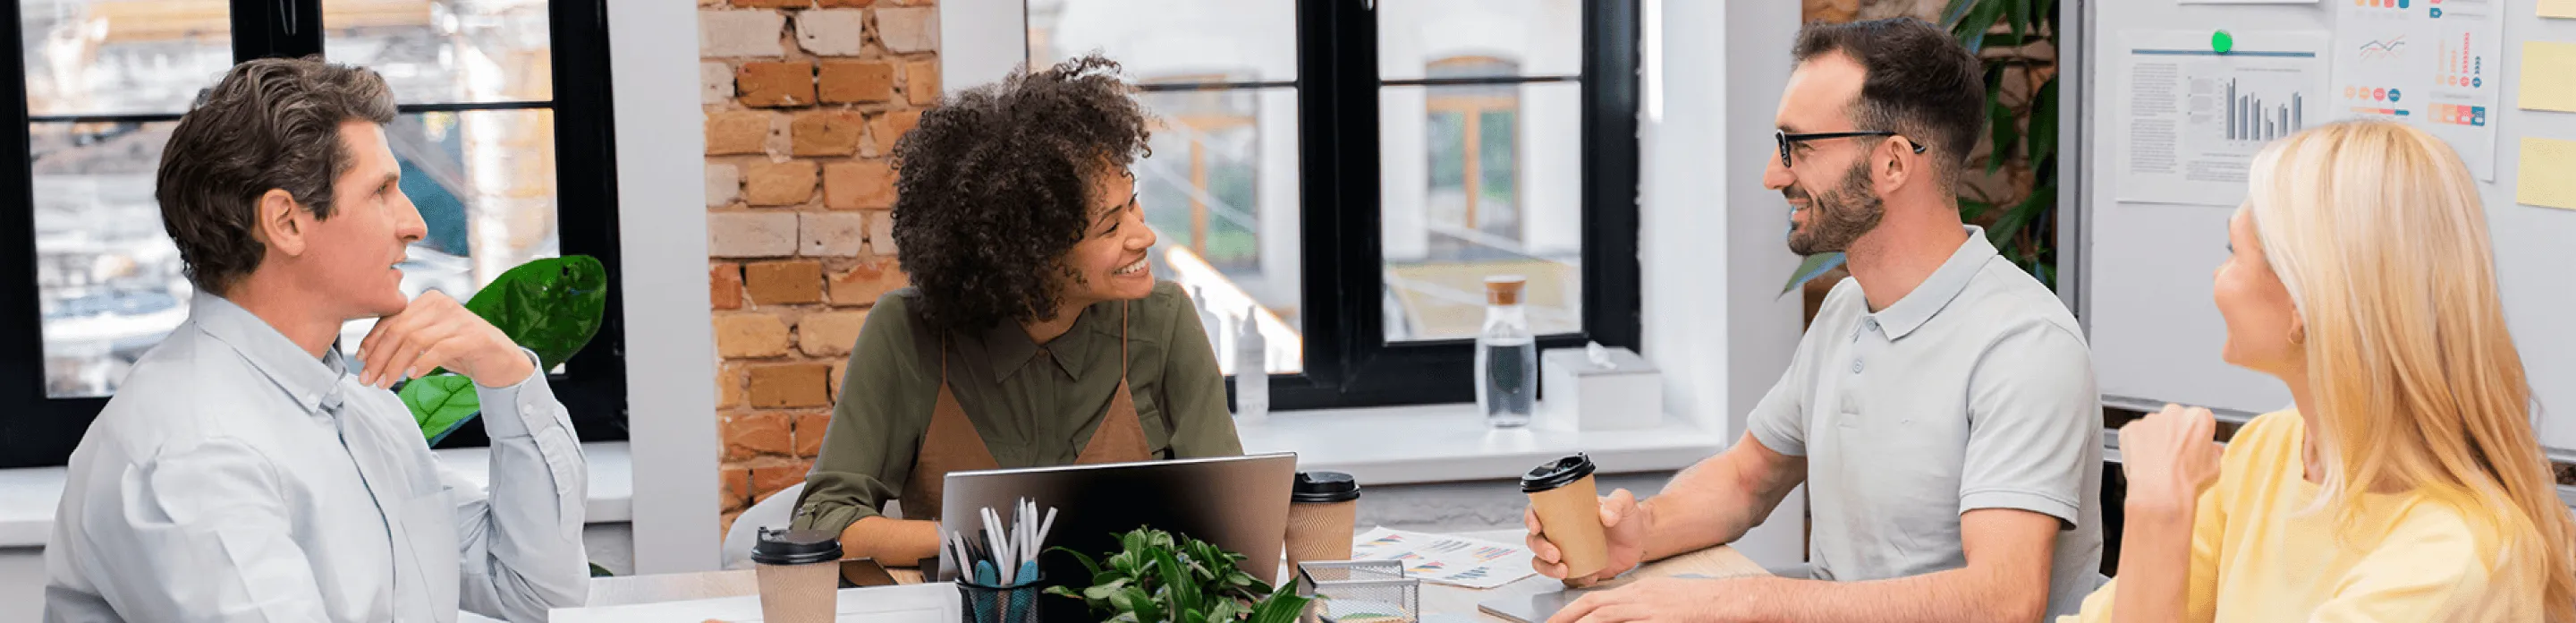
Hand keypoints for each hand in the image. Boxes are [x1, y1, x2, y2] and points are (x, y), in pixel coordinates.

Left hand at [356, 290, 534, 388]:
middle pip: (399, 329)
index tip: (361, 362)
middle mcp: (443, 303)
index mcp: (428, 300)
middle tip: (368, 379)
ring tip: (385, 383)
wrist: (501, 360)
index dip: (372, 341)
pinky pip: (440, 349)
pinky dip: (422, 363)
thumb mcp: (429, 341)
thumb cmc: (461, 350)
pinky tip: (412, 376)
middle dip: (379, 357)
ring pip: (415, 340)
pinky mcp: (474, 336)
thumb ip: (405, 338)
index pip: (391, 318)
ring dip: (395, 365)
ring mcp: (459, 319)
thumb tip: (368, 354)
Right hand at [1526, 488, 1651, 586]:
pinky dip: (1572, 580)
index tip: (1536, 527)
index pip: (1537, 512)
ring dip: (1547, 569)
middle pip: (1535, 540)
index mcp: (1563, 511)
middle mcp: (1559, 532)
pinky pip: (1565, 578)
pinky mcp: (1576, 569)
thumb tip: (1606, 516)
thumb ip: (1617, 503)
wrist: (1640, 540)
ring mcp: (1566, 552)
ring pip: (1542, 562)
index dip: (1530, 519)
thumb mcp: (1624, 502)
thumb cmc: (1628, 517)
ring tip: (1564, 570)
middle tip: (1555, 554)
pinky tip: (1588, 577)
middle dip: (1539, 549)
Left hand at [1546, 576, 1752, 622]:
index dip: (1571, 610)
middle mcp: (1640, 599)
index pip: (1596, 599)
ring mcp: (1650, 613)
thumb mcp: (1658, 597)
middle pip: (1595, 608)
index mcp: (1637, 591)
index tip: (1556, 621)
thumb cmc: (1694, 601)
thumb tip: (1611, 617)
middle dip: (1569, 619)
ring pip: (1608, 619)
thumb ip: (1634, 606)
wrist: (1722, 599)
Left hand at [2118, 404, 2223, 515]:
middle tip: (2174, 456)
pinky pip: (2134, 435)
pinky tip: (2144, 462)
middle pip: (2175, 420)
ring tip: (2157, 463)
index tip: (2192, 447)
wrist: (2161, 494)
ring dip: (2154, 439)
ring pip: (2154, 427)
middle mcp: (2174, 413)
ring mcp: (2150, 420)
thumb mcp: (2214, 467)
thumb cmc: (2187, 482)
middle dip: (2174, 434)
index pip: (2199, 421)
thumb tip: (2213, 449)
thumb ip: (2213, 451)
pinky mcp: (2130, 428)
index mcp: (2199, 417)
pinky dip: (2137, 445)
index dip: (2195, 437)